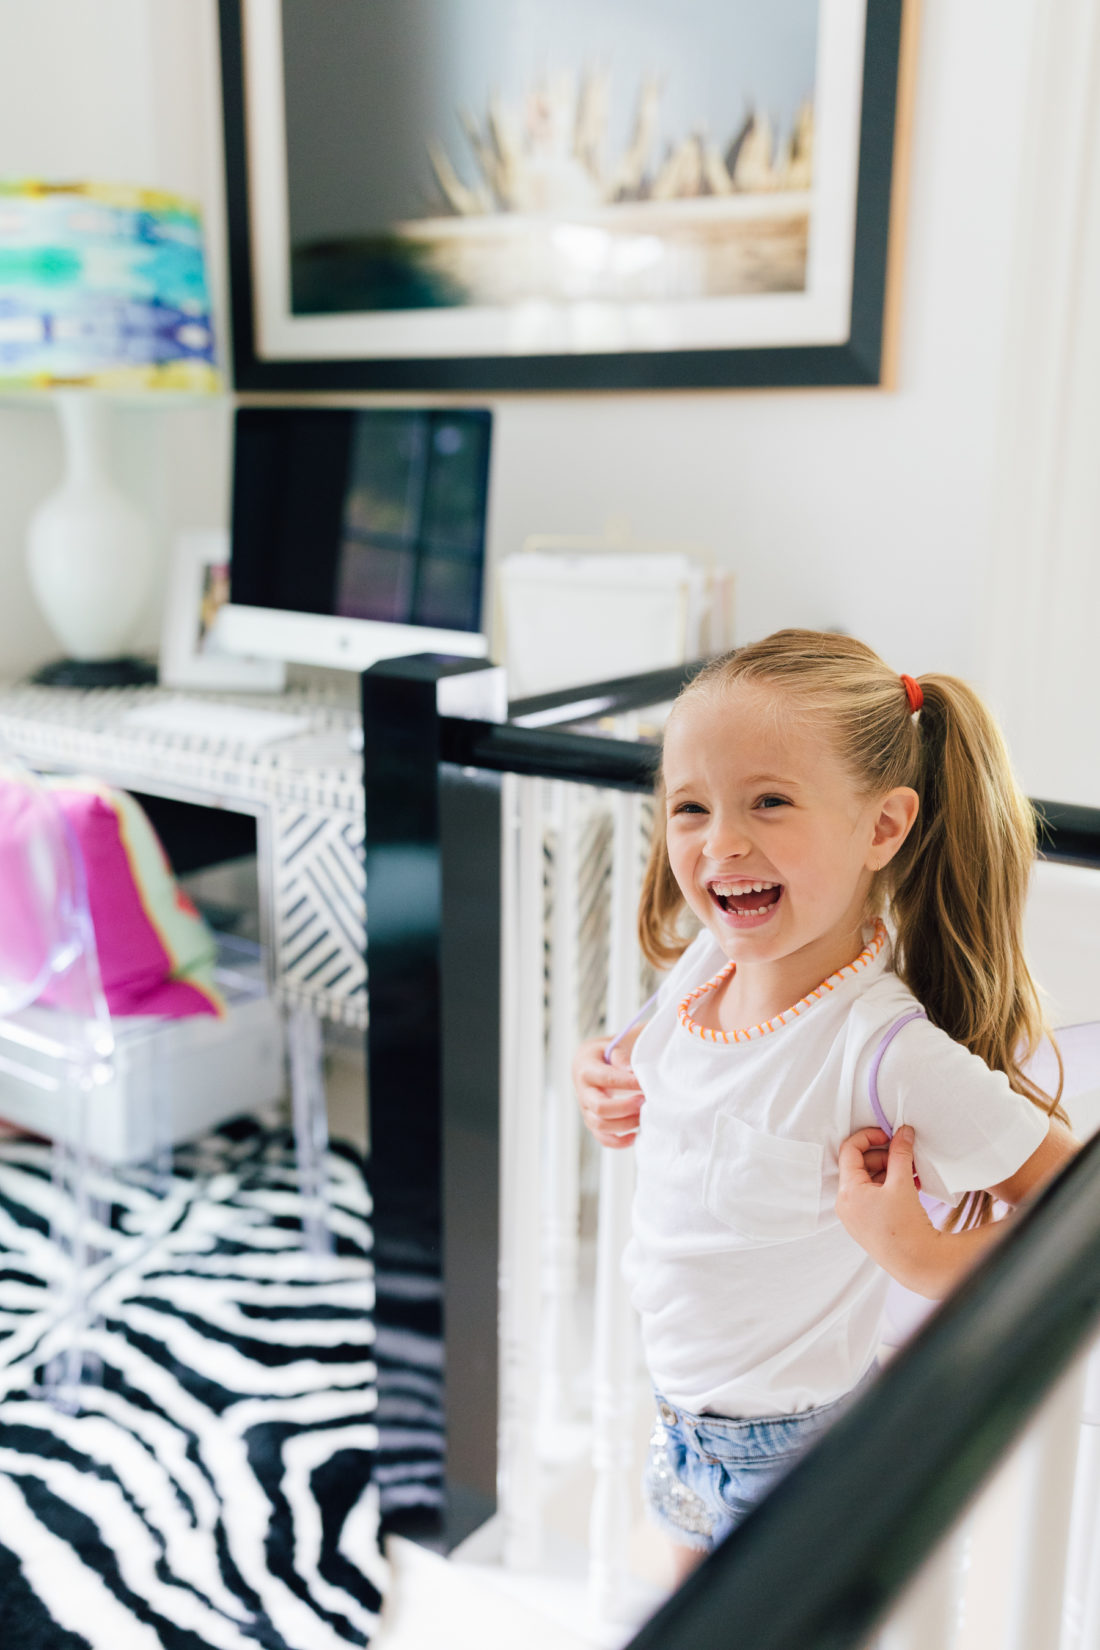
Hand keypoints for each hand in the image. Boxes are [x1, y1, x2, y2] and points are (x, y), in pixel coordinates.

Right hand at [573, 1032, 644, 1148]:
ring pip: (601, 1125)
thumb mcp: (613, 1045)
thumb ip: (620, 1055)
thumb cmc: (608, 1052)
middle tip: (645, 1101)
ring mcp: (585, 1108)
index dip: (627, 1083)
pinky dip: (618, 1141)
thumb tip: (629, 1070)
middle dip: (626, 1107)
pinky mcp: (591, 1121)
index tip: (645, 1083)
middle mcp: (582, 1090)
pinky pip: (602, 1138)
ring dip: (626, 1123)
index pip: (606, 1079)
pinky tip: (635, 1136)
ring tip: (644, 1114)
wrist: (594, 1061)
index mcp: (585, 1067)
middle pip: (600, 1107)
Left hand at [836, 1126, 938, 1292]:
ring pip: (868, 1180)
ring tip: (912, 1170)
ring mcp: (854, 1214)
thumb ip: (900, 1153)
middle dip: (883, 1155)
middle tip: (904, 1153)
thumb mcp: (902, 1183)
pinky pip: (873, 1195)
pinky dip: (889, 1186)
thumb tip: (903, 1133)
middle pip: (859, 1164)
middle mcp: (846, 1202)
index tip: (887, 1134)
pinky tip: (910, 1184)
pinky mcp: (866, 1223)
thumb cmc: (904, 1227)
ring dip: (889, 1170)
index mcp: (847, 1191)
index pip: (849, 1150)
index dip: (868, 1136)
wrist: (915, 1263)